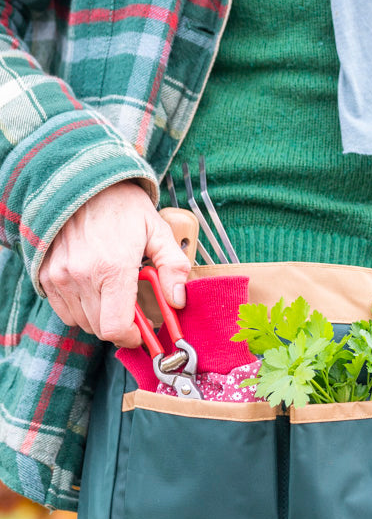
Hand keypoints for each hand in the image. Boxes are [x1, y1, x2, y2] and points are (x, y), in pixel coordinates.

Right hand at [38, 181, 190, 347]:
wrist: (82, 180)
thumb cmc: (123, 207)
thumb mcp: (158, 231)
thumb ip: (174, 268)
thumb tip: (179, 300)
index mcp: (112, 269)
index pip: (115, 327)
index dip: (131, 337)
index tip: (142, 332)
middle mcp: (80, 275)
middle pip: (100, 328)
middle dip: (121, 326)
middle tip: (133, 309)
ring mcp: (59, 275)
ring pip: (82, 321)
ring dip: (101, 317)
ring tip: (114, 294)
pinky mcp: (46, 274)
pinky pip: (64, 310)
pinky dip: (81, 309)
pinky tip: (94, 290)